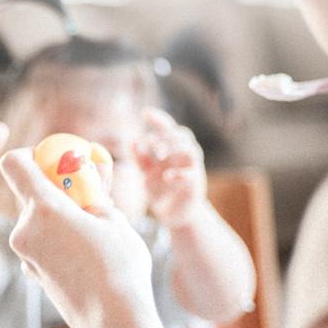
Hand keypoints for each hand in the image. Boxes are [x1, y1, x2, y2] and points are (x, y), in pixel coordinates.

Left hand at [0, 148, 155, 327]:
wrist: (114, 323)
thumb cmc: (120, 267)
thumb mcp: (114, 219)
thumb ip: (94, 192)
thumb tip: (91, 170)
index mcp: (44, 208)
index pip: (14, 164)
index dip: (31, 155)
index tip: (55, 162)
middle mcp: (25, 229)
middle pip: (27, 192)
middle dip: (53, 188)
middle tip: (85, 193)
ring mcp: (25, 254)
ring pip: (35, 219)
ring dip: (58, 215)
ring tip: (92, 227)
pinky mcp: (31, 273)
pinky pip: (39, 243)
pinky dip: (56, 239)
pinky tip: (84, 252)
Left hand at [133, 108, 207, 228]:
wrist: (175, 214)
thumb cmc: (161, 190)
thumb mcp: (146, 173)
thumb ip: (140, 158)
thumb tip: (132, 141)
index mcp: (172, 149)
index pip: (168, 128)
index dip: (159, 119)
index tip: (145, 113)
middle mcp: (184, 155)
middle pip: (182, 135)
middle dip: (166, 135)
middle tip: (150, 142)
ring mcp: (192, 168)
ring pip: (191, 149)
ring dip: (174, 148)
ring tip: (159, 155)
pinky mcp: (195, 184)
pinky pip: (191, 174)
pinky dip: (179, 173)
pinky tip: (166, 176)